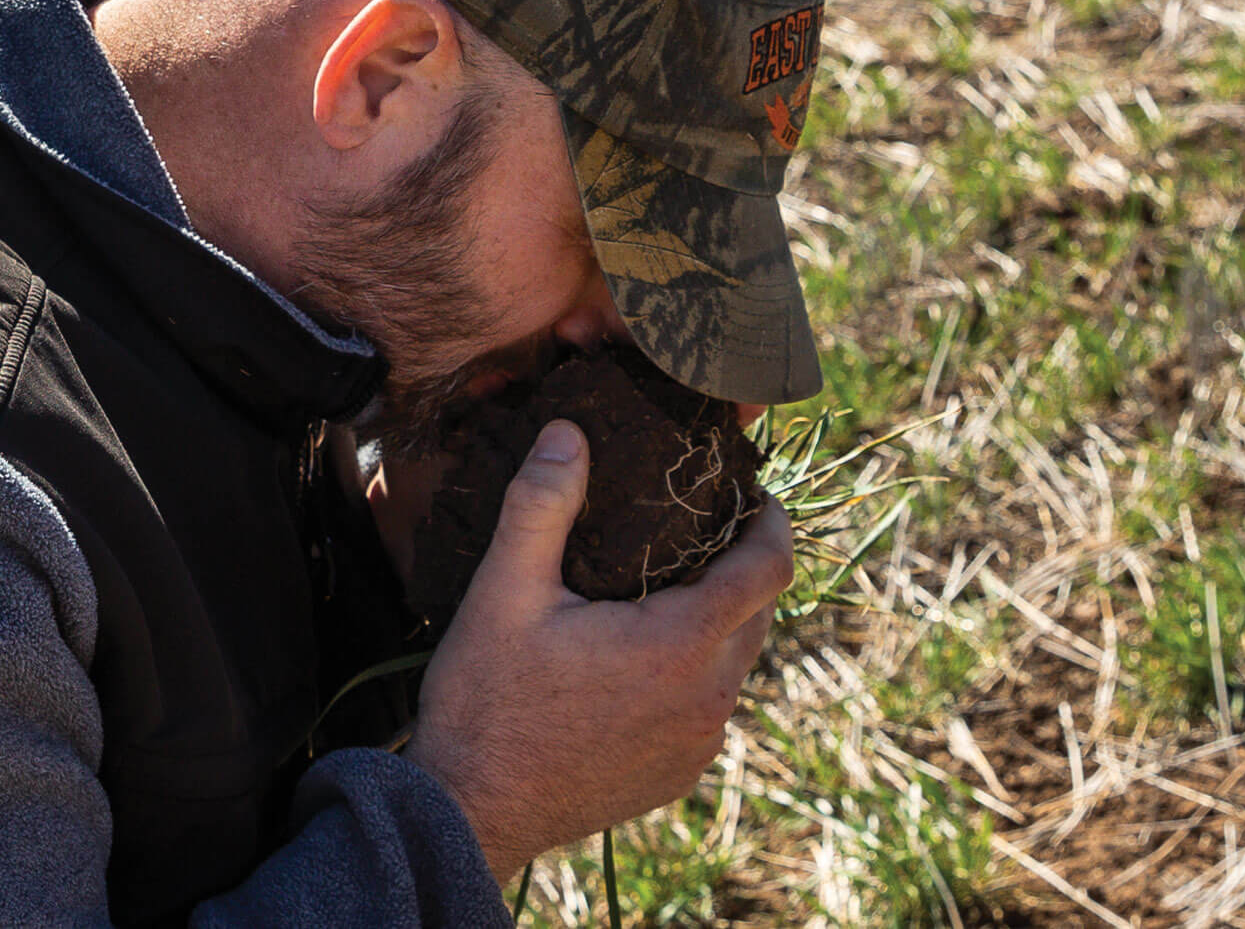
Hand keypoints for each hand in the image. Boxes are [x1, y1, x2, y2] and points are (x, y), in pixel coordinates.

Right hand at [403, 419, 793, 881]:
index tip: (755, 493)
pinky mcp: (679, 774)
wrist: (472, 813)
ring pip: (734, 663)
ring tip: (662, 589)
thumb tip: (567, 432)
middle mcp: (709, 698)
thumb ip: (541, 506)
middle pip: (757, 614)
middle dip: (739, 567)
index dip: (772, 523)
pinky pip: (708, 707)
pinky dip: (691, 673)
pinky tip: (637, 660)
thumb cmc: (486, 701)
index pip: (769, 569)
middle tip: (696, 530)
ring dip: (715, 622)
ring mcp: (699, 744)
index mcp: (681, 644)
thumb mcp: (504, 592)